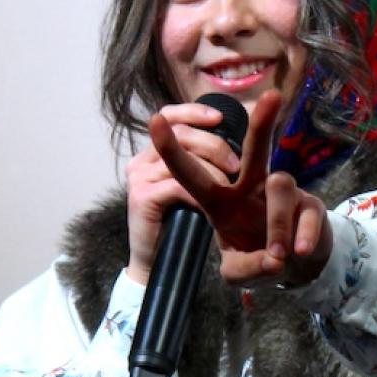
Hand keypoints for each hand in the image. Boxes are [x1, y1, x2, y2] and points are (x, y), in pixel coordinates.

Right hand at [124, 102, 244, 285]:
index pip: (172, 116)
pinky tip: (212, 205)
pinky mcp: (141, 198)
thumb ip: (203, 161)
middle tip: (237, 166)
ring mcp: (139, 178)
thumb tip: (236, 140)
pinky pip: (177, 186)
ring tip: (232, 185)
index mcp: (154, 153)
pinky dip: (199, 194)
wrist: (159, 264)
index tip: (221, 117)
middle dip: (215, 145)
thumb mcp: (194, 186)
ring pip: (182, 159)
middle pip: (182, 132)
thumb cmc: (182, 223)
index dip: (195, 111)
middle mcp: (142, 160)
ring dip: (213, 171)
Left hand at [147, 90, 331, 287]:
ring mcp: (285, 193)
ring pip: (280, 187)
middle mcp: (251, 188)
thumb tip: (274, 259)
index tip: (154, 119)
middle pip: (256, 150)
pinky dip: (302, 236)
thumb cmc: (256, 258)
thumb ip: (245, 269)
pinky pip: (306, 214)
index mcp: (221, 200)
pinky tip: (300, 251)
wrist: (294, 269)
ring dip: (276, 227)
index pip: (192, 172)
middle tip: (273, 96)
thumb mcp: (239, 271)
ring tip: (277, 257)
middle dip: (261, 124)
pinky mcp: (311, 205)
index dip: (172, 149)